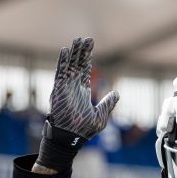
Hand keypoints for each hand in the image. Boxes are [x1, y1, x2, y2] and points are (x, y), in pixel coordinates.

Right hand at [35, 37, 118, 171]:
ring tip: (78, 40)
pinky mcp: (59, 90)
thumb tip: (118, 94)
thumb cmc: (84, 131)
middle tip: (86, 38)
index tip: (90, 46)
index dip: (88, 57)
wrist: (70, 139)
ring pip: (69, 65)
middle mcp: (73, 87)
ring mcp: (65, 87)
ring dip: (73, 53)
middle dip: (82, 51)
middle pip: (78, 64)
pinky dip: (62, 62)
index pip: (85, 70)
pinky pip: (60, 73)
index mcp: (82, 91)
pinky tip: (65, 51)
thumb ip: (108, 104)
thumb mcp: (101, 117)